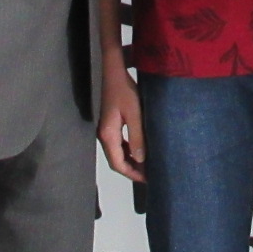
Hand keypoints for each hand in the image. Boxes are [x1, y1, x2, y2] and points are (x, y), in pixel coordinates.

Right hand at [97, 63, 145, 181]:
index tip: (147, 179)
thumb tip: (141, 159)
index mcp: (108, 135)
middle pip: (116, 160)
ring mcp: (105, 129)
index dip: (132, 174)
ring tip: (147, 165)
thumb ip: (137, 137)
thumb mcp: (134, 114)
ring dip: (130, 160)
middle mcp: (104, 135)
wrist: (112, 72)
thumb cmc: (123, 89)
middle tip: (149, 175)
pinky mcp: (109, 123)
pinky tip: (139, 149)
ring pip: (117, 153)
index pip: (118, 164)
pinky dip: (128, 150)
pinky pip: (118, 143)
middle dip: (132, 169)